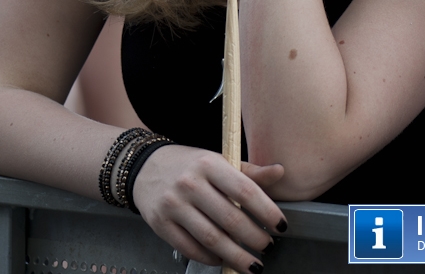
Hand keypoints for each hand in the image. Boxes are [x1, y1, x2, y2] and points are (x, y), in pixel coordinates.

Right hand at [133, 146, 286, 272]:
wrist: (143, 167)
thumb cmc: (188, 165)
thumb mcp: (217, 160)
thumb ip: (249, 172)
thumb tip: (280, 172)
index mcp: (208, 164)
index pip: (245, 191)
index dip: (268, 213)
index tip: (281, 226)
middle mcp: (189, 183)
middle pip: (231, 220)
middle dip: (255, 239)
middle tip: (267, 246)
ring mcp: (173, 204)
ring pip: (212, 239)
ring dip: (237, 257)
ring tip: (252, 263)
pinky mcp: (161, 223)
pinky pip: (191, 248)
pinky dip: (211, 259)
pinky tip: (222, 258)